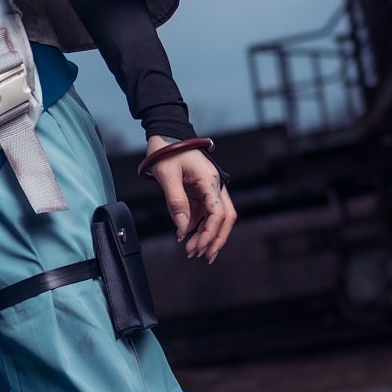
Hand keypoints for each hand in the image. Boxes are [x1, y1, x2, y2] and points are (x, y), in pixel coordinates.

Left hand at [147, 146, 234, 262]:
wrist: (166, 134)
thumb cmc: (167, 151)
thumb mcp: (167, 176)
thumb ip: (176, 202)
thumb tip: (182, 230)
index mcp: (210, 180)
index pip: (218, 213)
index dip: (210, 233)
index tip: (198, 247)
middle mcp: (215, 186)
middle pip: (226, 218)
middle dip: (216, 239)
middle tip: (203, 256)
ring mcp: (209, 189)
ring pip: (216, 217)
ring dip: (205, 234)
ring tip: (190, 250)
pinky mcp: (200, 191)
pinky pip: (203, 213)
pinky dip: (197, 226)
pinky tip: (185, 236)